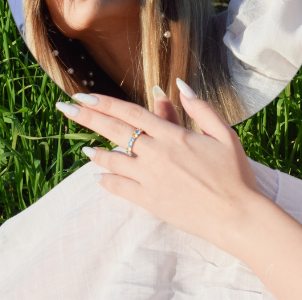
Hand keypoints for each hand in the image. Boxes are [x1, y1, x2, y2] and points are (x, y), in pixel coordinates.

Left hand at [57, 84, 263, 249]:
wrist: (236, 215)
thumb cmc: (235, 174)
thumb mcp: (224, 133)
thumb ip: (199, 108)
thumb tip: (178, 85)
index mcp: (173, 135)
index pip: (130, 113)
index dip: (104, 103)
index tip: (83, 96)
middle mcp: (156, 154)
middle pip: (114, 131)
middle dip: (86, 118)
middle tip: (64, 109)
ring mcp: (150, 179)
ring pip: (113, 160)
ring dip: (96, 153)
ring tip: (85, 150)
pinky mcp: (150, 201)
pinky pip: (120, 188)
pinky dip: (107, 181)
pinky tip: (100, 177)